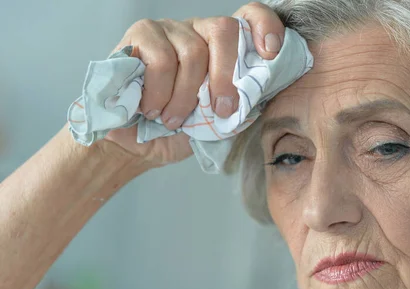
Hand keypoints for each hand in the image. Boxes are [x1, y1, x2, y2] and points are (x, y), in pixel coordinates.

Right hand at [99, 2, 284, 166]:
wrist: (132, 144)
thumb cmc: (176, 132)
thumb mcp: (217, 122)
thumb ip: (239, 103)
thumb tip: (257, 95)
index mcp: (223, 48)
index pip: (250, 17)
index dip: (265, 26)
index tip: (271, 55)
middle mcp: (198, 30)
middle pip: (223, 31)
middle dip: (225, 78)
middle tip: (219, 111)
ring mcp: (169, 29)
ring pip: (192, 52)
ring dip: (184, 96)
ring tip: (172, 119)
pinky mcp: (140, 35)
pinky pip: (160, 59)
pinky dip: (159, 92)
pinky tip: (152, 108)